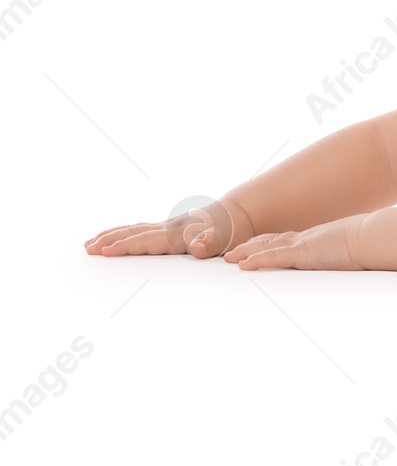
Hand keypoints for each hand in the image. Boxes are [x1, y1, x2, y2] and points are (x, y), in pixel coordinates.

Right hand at [85, 197, 255, 258]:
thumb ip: (211, 243)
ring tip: (91, 242)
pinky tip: (119, 236)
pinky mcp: (170, 229)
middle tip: (87, 248)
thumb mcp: (226, 239)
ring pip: (135, 230)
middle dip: (110, 241)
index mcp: (178, 234)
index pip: (147, 241)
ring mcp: (168, 227)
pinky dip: (126, 233)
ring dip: (113, 236)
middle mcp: (169, 228)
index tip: (104, 251)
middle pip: (134, 234)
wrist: (240, 214)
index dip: (125, 247)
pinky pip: (142, 230)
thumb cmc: (234, 231)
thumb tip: (197, 245)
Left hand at [222, 214, 367, 270]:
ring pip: (267, 247)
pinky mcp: (305, 253)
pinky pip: (276, 257)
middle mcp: (306, 238)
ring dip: (246, 253)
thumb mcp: (352, 249)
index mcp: (316, 239)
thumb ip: (344, 254)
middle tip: (231, 253)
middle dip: (249, 246)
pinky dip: (258, 260)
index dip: (267, 243)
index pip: (285, 240)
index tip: (253, 247)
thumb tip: (350, 260)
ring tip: (229, 258)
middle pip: (270, 241)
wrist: (375, 236)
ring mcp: (304, 244)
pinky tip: (244, 265)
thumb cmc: (369, 243)